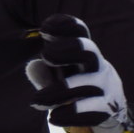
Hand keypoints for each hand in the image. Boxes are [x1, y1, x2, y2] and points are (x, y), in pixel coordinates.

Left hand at [26, 14, 130, 132]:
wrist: (104, 109)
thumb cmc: (73, 82)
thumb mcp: (56, 75)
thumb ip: (43, 71)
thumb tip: (32, 67)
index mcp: (81, 49)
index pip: (78, 30)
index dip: (64, 25)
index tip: (44, 30)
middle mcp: (96, 63)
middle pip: (88, 49)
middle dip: (67, 50)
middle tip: (45, 55)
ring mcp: (105, 84)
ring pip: (87, 83)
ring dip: (59, 91)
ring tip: (36, 100)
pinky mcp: (109, 107)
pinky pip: (94, 109)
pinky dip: (72, 113)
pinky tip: (54, 117)